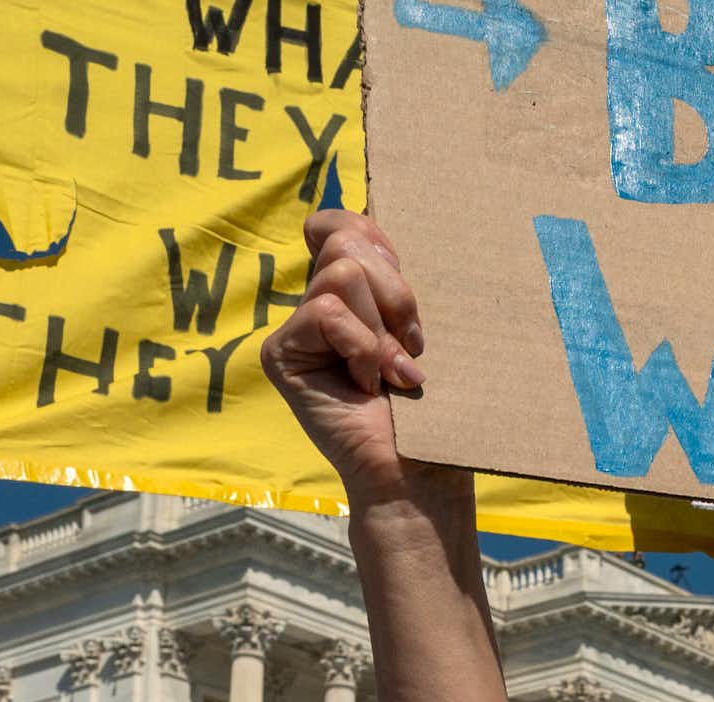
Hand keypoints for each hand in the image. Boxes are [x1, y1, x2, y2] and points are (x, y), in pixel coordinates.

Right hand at [259, 209, 428, 509]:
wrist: (419, 468)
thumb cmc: (434, 403)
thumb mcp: (421, 324)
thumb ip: (392, 274)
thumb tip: (368, 222)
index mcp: (354, 292)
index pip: (341, 224)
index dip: (374, 239)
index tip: (405, 292)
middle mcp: (319, 303)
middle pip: (347, 241)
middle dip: (395, 294)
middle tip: (410, 347)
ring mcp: (297, 329)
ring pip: (342, 275)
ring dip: (382, 329)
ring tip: (391, 373)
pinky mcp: (280, 353)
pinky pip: (327, 314)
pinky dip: (362, 349)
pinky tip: (367, 387)